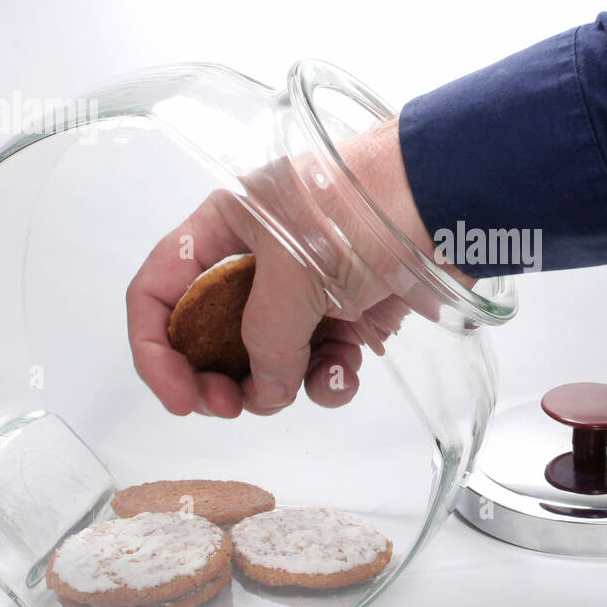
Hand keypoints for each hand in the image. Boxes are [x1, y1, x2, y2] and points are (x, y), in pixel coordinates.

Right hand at [126, 117, 465, 417]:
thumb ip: (265, 339)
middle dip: (219, 379)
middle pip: (209, 336)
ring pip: (268, 360)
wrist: (452, 199)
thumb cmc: (365, 208)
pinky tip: (345, 373)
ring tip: (306, 385)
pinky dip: (329, 378)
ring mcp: (304, 289)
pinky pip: (321, 362)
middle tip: (233, 406)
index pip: (158, 290)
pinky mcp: (350, 313)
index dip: (155, 348)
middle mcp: (257, 259)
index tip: (179, 398)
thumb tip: (265, 391)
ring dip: (282, 385)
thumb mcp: (295, 271)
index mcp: (224, 228)